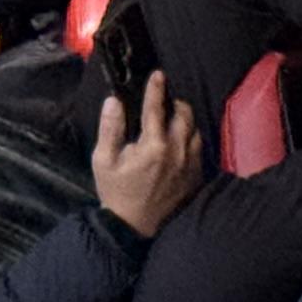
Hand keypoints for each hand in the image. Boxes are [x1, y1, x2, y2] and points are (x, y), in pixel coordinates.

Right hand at [92, 74, 203, 237]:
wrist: (135, 227)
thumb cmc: (116, 192)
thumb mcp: (103, 160)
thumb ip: (110, 128)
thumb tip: (114, 101)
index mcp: (153, 145)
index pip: (156, 108)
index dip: (156, 88)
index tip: (157, 74)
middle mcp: (177, 151)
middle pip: (184, 114)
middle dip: (174, 103)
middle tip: (163, 101)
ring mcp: (190, 164)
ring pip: (194, 130)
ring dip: (184, 120)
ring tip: (171, 120)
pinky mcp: (196, 176)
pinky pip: (198, 148)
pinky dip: (189, 138)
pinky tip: (178, 142)